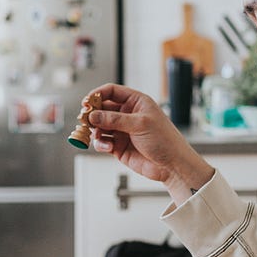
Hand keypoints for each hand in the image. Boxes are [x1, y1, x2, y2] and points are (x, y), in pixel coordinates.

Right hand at [87, 84, 214, 201]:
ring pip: (99, 126)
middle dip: (92, 114)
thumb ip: (114, 119)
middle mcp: (127, 114)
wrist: (172, 165)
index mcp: (136, 102)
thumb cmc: (165, 140)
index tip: (86, 102)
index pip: (111, 91)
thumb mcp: (140, 124)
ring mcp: (122, 130)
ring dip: (95, 130)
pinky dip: (101, 144)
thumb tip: (94, 115)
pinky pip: (102, 142)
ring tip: (98, 135)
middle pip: (101, 108)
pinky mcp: (118, 146)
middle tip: (85, 120)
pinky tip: (107, 147)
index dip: (97, 95)